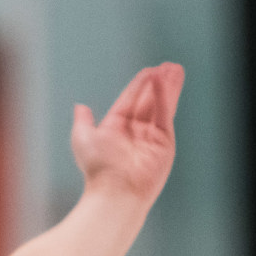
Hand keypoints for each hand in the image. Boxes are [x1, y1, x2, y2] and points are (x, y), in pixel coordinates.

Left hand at [70, 62, 184, 201]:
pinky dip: (166, 96)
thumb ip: (83, 121)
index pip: (129, 101)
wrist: (116, 189)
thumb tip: (80, 106)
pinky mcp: (165, 142)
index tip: (149, 70)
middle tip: (167, 66)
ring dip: (167, 87)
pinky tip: (167, 80)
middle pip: (148, 101)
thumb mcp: (82, 138)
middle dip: (157, 83)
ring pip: (160, 106)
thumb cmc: (97, 167)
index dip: (139, 85)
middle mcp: (135, 132)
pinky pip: (164, 114)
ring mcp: (151, 137)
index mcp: (116, 129)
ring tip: (175, 68)